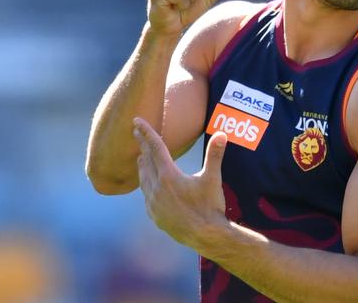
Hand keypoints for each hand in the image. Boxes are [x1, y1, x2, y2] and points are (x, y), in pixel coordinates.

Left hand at [133, 117, 227, 247]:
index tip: (136, 120)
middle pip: (146, 161)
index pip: (155, 148)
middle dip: (142, 145)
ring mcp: (153, 203)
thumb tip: (222, 134)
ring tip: (141, 156)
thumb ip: (215, 155)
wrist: (206, 237)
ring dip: (142, 165)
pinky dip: (146, 184)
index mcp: (169, 176)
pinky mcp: (154, 215)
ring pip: (143, 178)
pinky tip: (149, 184)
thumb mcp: (213, 179)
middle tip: (136, 131)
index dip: (146, 132)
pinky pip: (146, 195)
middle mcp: (156, 188)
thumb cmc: (210, 207)